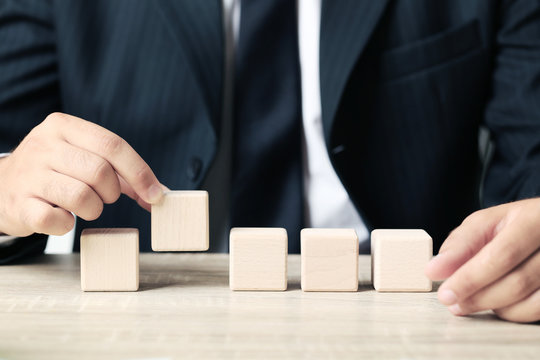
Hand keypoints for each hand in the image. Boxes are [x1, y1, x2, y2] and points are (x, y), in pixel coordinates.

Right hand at [0, 112, 163, 236]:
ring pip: (82, 196)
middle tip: (103, 196)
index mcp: (64, 126)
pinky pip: (56, 220)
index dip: (139, 172)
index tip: (155, 194)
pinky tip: (62, 217)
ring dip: (93, 209)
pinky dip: (67, 225)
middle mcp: (44, 145)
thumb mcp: (84, 158)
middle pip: (100, 171)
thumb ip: (123, 174)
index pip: (113, 145)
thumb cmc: (55, 171)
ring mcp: (29, 175)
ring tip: (83, 206)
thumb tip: (159, 194)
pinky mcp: (19, 204)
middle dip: (111, 192)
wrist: (1, 186)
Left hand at [425, 198, 539, 322]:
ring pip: (528, 301)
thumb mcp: (486, 223)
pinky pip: (536, 311)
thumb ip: (461, 244)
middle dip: (477, 297)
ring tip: (469, 301)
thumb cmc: (515, 223)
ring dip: (493, 306)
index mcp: (534, 220)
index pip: (502, 255)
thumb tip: (436, 269)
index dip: (470, 278)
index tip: (445, 293)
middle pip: (517, 282)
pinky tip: (496, 303)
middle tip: (452, 302)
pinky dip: (512, 312)